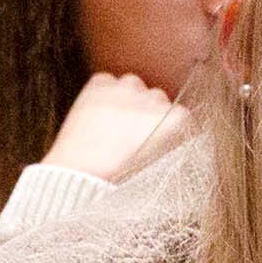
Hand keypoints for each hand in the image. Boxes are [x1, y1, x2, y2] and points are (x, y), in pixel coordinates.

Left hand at [39, 70, 188, 184]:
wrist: (80, 177)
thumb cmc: (122, 179)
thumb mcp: (160, 166)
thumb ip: (173, 143)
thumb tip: (174, 132)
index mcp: (176, 119)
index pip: (181, 117)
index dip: (169, 131)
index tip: (157, 142)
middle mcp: (155, 97)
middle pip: (158, 100)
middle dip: (148, 115)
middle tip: (132, 137)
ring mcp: (126, 87)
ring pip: (134, 86)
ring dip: (128, 101)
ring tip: (114, 126)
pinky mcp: (100, 83)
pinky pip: (107, 83)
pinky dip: (104, 95)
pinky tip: (98, 117)